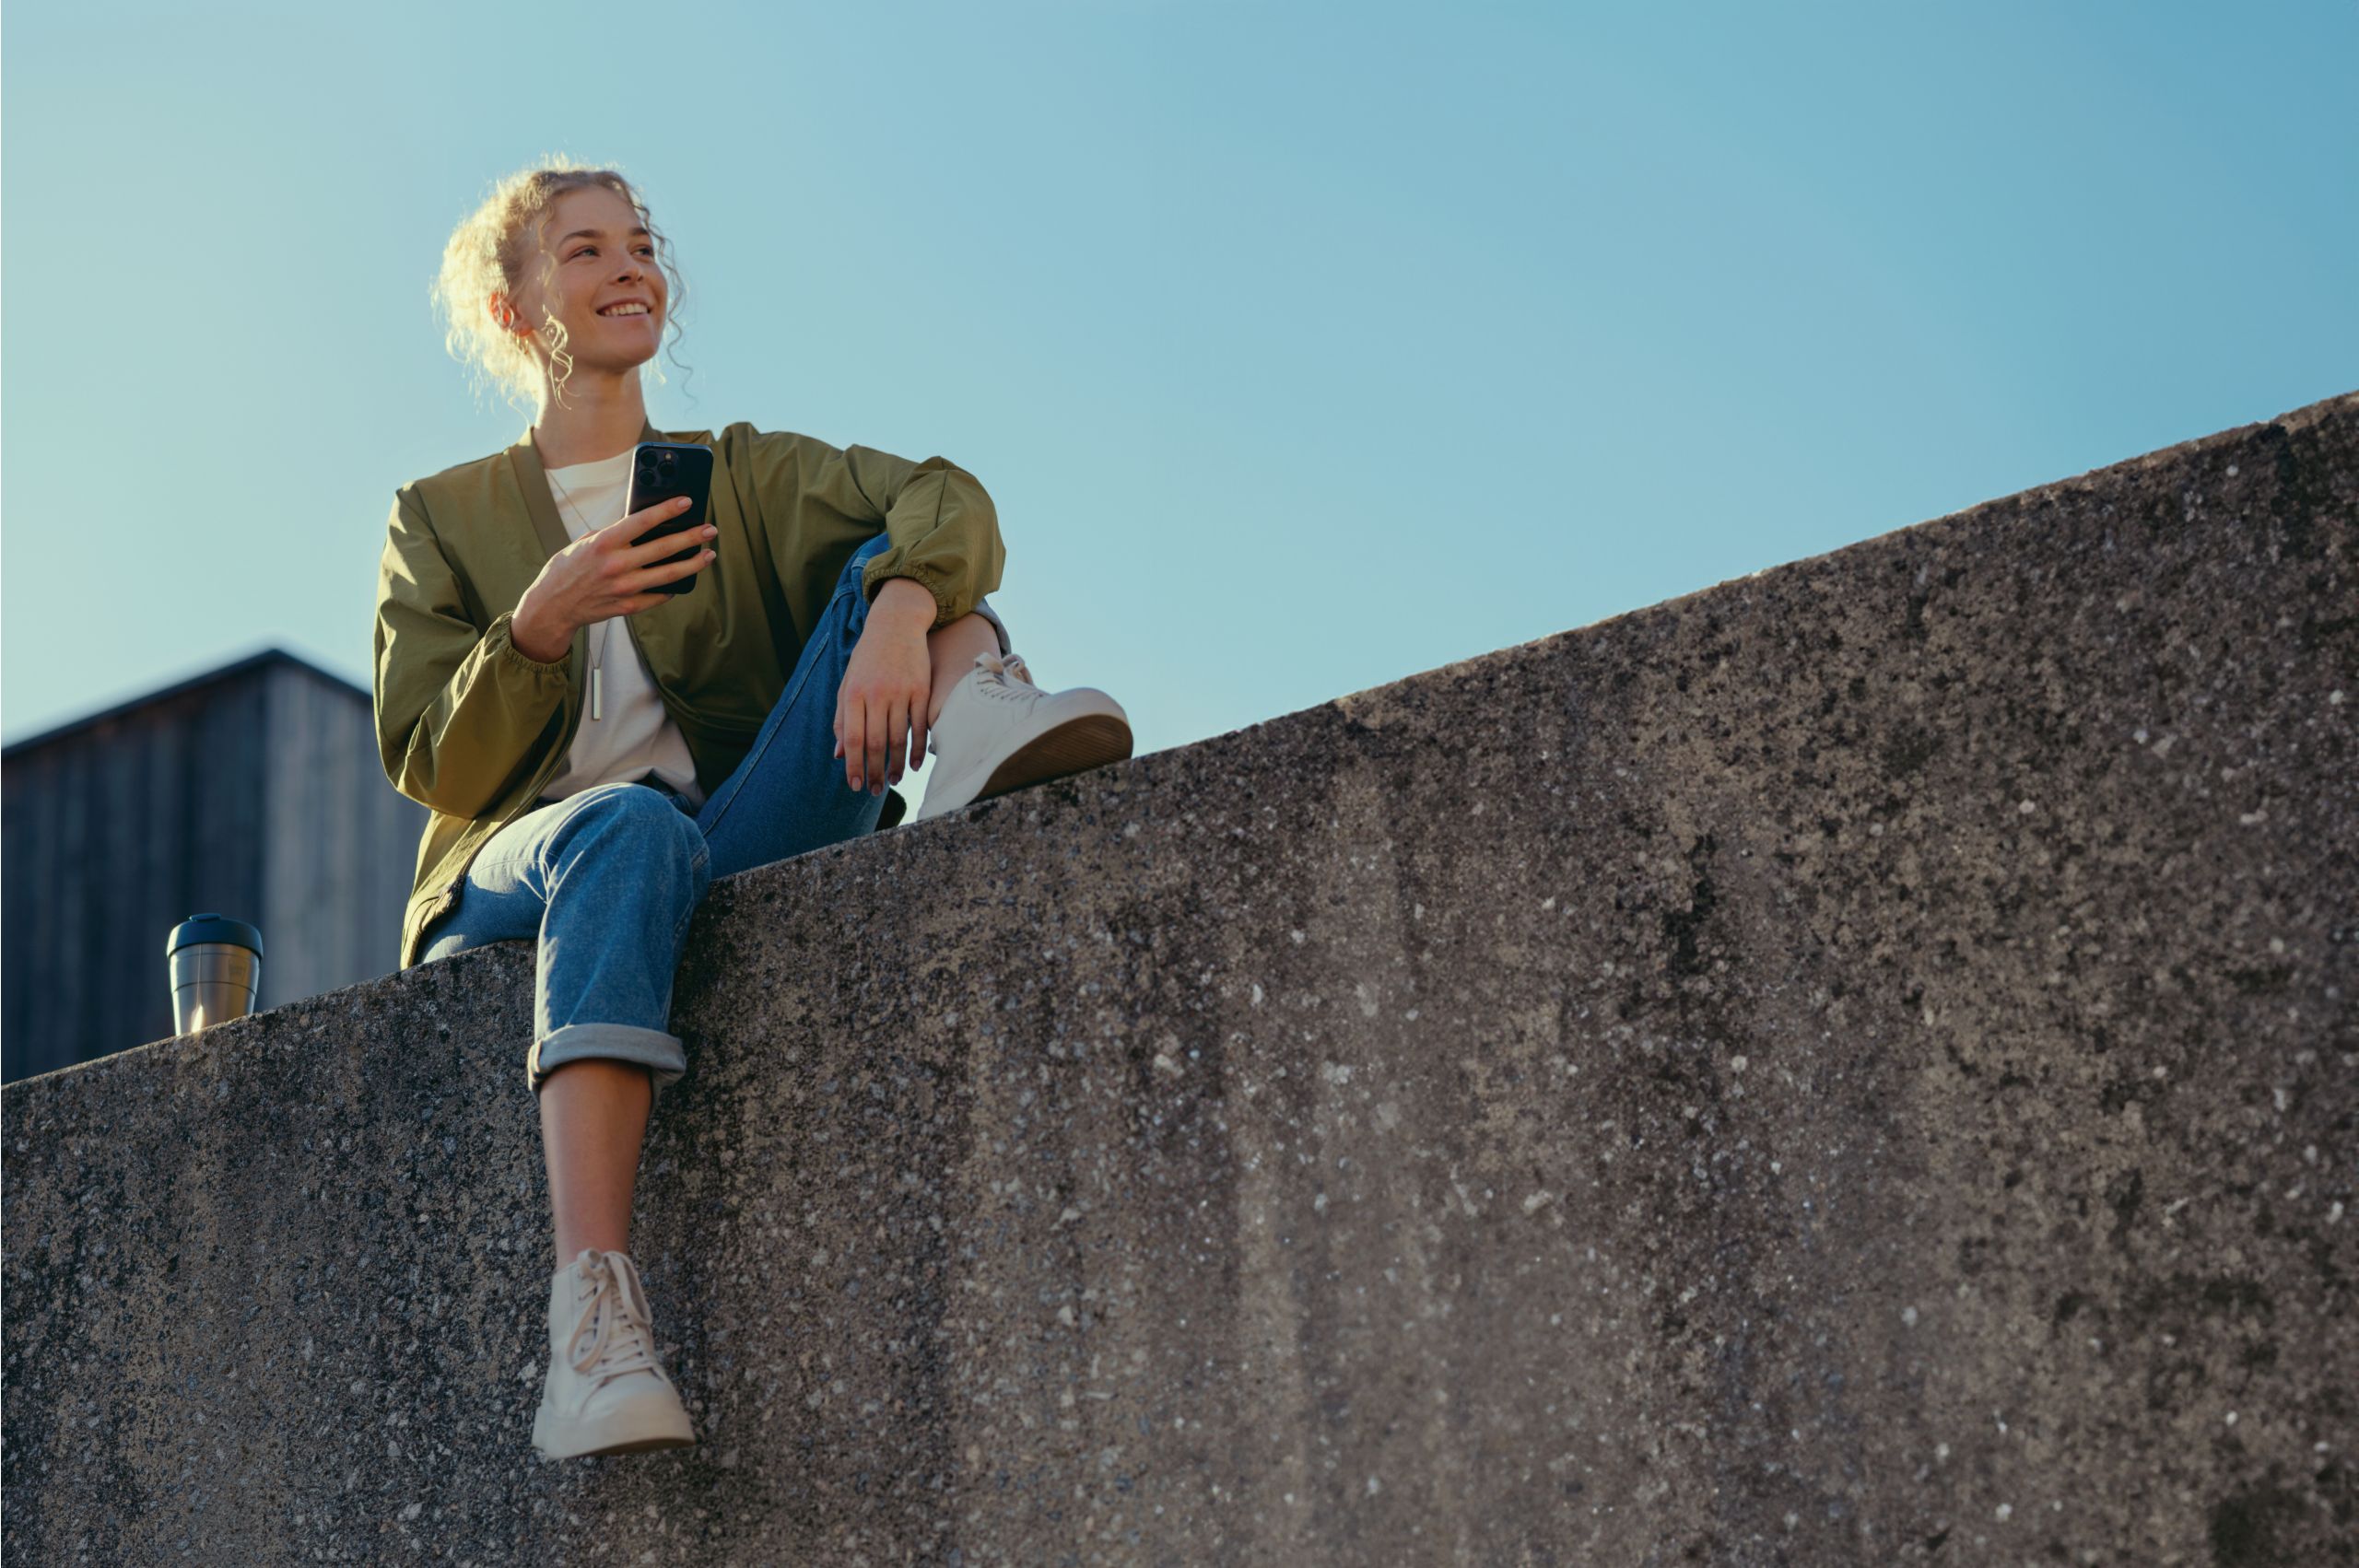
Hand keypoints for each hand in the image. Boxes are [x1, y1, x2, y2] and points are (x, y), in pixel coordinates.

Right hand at [511, 496, 717, 661]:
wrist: (552, 606)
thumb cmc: (567, 569)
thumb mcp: (585, 543)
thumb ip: (613, 534)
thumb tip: (643, 525)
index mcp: (604, 543)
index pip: (642, 521)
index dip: (667, 510)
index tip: (687, 502)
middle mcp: (616, 565)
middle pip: (663, 548)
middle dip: (691, 537)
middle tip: (710, 530)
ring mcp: (624, 588)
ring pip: (668, 575)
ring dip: (693, 564)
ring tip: (709, 555)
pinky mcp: (628, 606)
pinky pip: (658, 596)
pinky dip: (672, 588)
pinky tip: (683, 580)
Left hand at [833, 606, 932, 794]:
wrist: (896, 623)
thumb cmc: (867, 657)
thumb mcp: (847, 683)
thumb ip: (842, 719)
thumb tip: (840, 754)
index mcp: (853, 693)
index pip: (853, 739)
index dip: (854, 765)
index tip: (854, 785)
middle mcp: (876, 693)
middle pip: (876, 743)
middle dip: (875, 771)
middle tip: (875, 791)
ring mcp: (900, 691)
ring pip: (898, 738)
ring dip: (897, 765)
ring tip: (895, 781)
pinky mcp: (921, 689)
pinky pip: (920, 726)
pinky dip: (918, 748)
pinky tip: (916, 764)